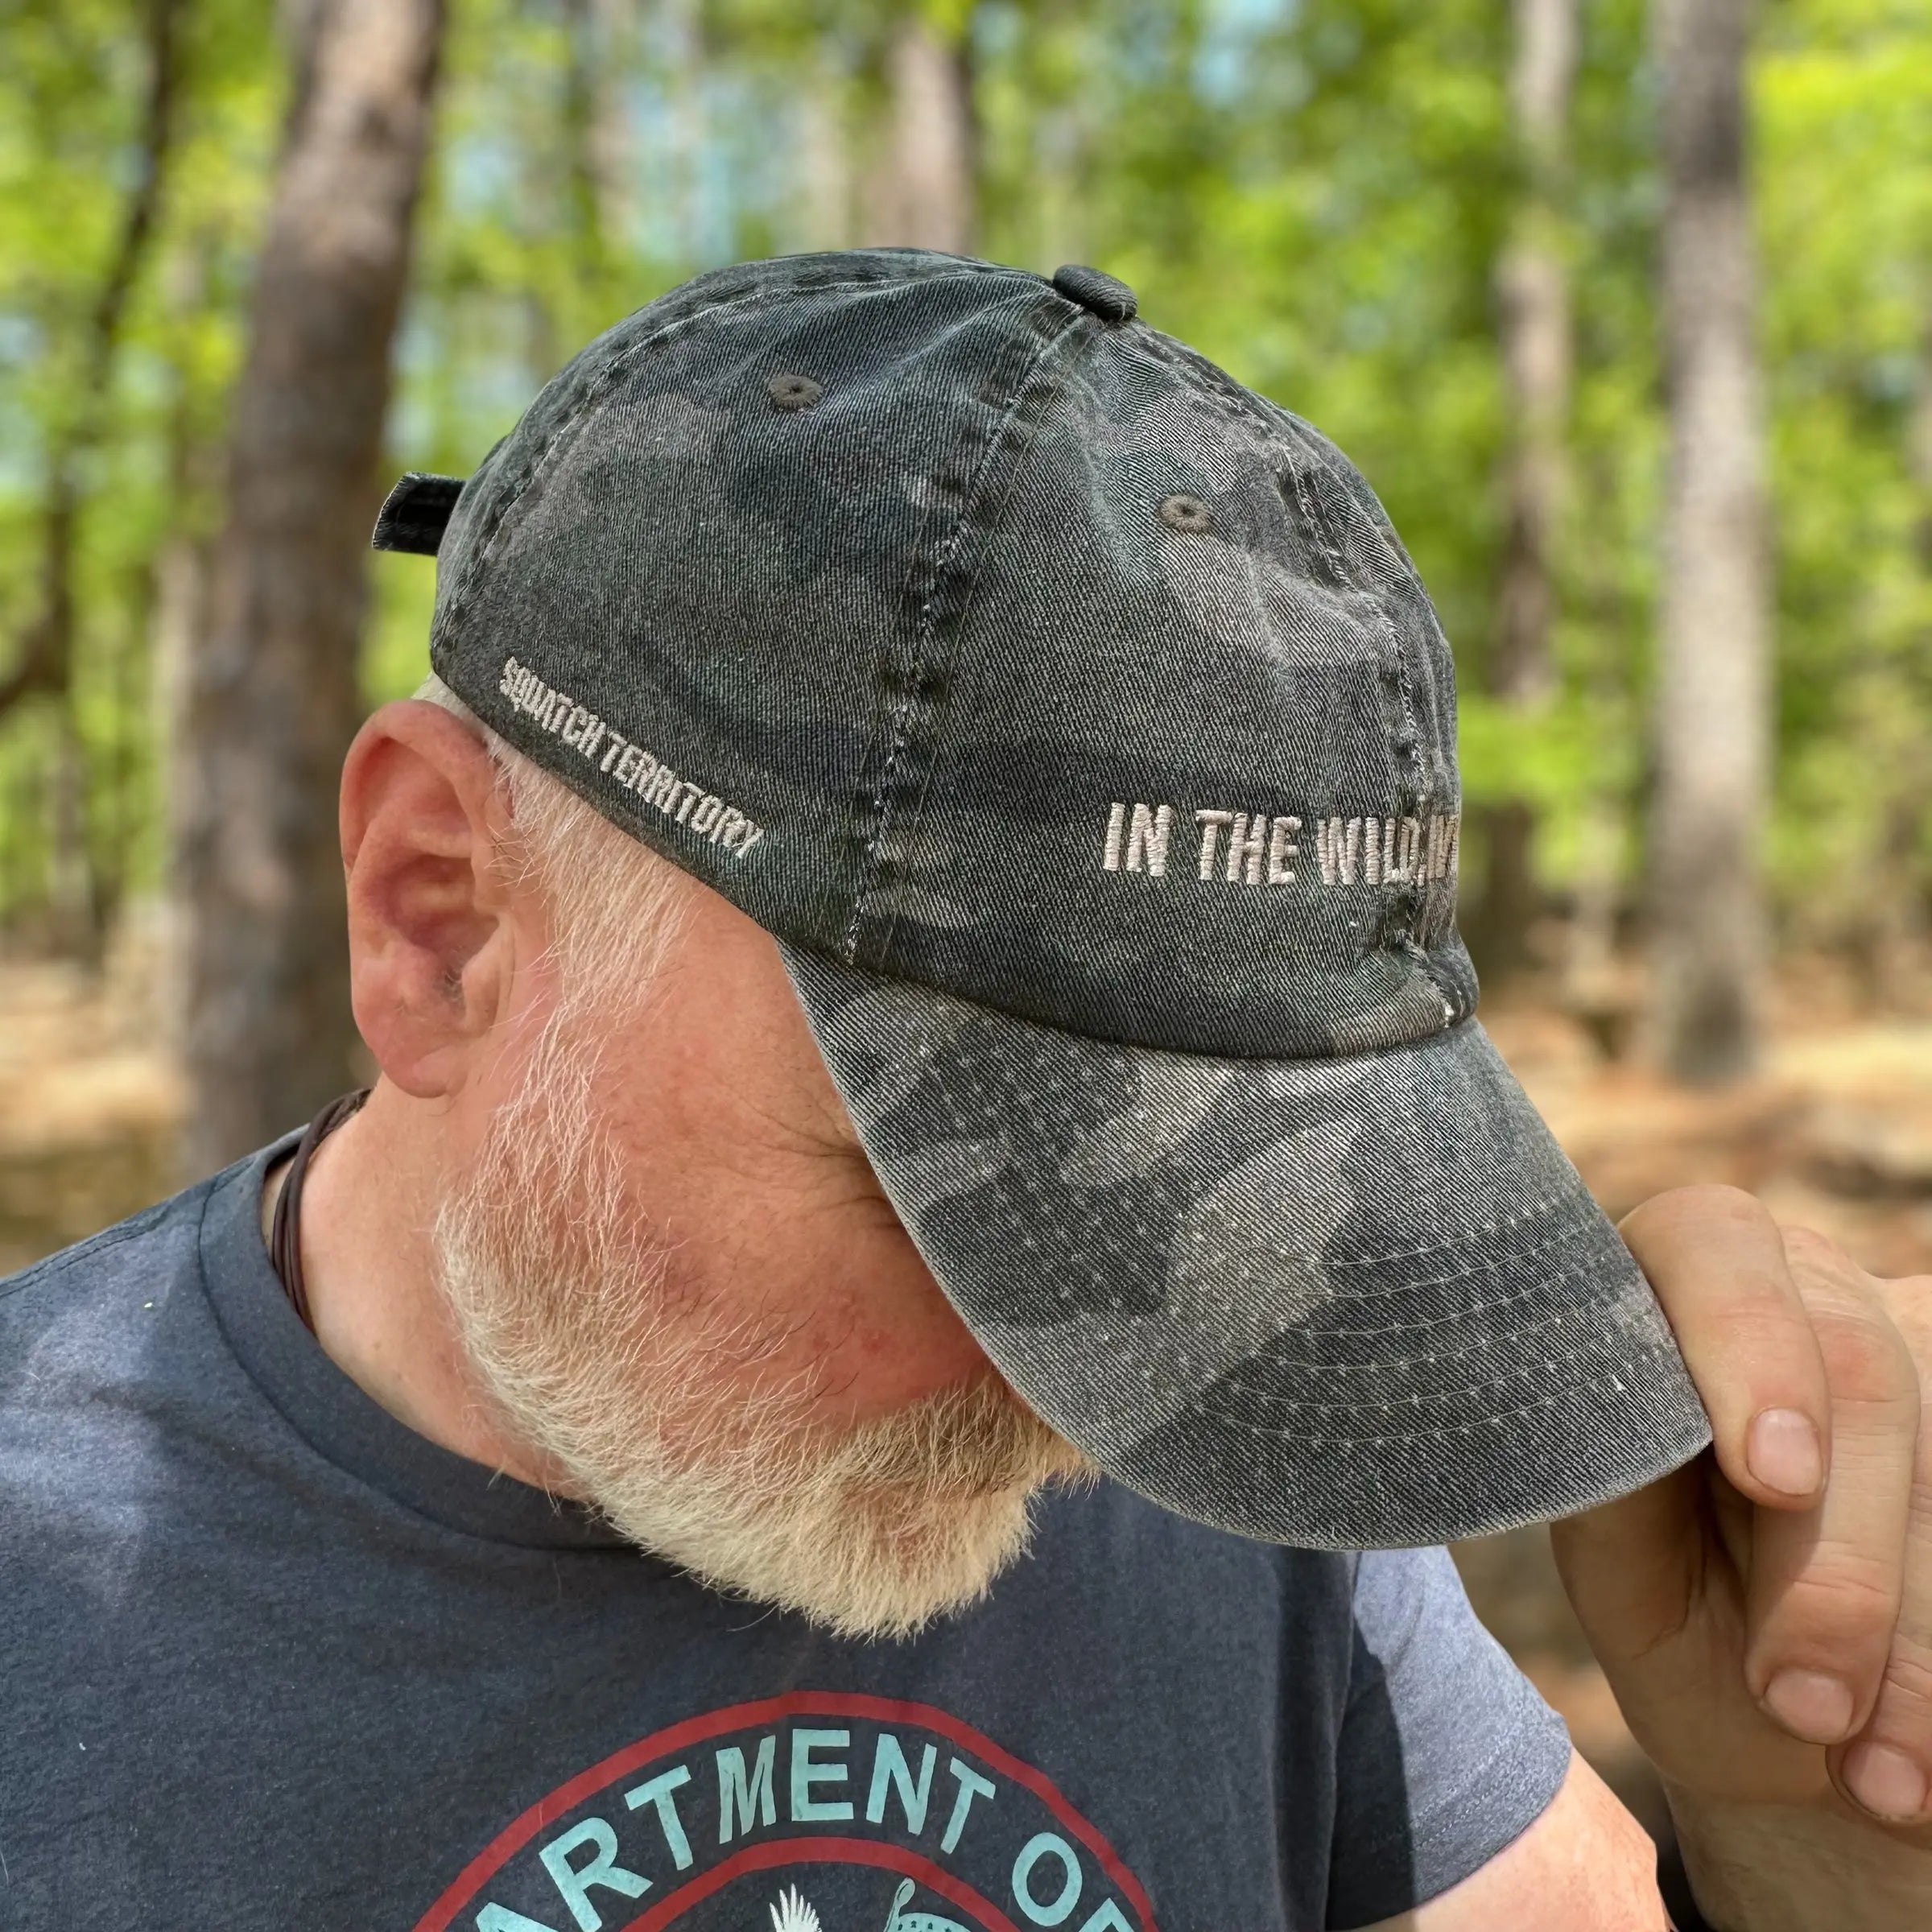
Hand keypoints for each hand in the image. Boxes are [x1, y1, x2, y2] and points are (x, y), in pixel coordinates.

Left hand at [1548, 1187, 1931, 1925]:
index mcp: (1671, 1287)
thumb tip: (1638, 1444)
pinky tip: (1925, 1765)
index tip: (1773, 1478)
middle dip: (1840, 1557)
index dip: (1751, 1351)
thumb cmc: (1678, 1618)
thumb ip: (1615, 1491)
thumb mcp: (1622, 1571)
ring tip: (1871, 1777)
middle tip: (1802, 1705)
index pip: (1707, 1243)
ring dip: (1914, 1636)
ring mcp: (1919, 1349)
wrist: (1793, 1722)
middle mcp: (1806, 1291)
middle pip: (1857, 1367)